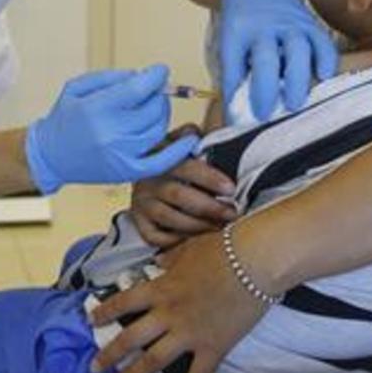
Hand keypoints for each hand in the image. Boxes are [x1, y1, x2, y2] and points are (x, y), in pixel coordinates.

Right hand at [26, 65, 198, 193]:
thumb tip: (142, 76)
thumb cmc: (64, 120)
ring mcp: (122, 155)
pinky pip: (163, 161)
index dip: (156, 76)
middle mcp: (111, 133)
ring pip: (159, 128)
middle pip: (153, 107)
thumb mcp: (77, 87)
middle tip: (151, 90)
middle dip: (157, 94)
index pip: (139, 88)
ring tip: (152, 108)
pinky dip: (180, 149)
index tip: (160, 71)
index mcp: (97, 109)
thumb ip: (111, 77)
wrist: (51, 157)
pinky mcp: (128, 171)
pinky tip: (190, 139)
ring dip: (161, 113)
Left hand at [87, 231, 267, 372]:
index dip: (104, 312)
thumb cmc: (222, 248)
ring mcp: (189, 333)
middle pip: (130, 337)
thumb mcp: (188, 248)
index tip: (90, 321)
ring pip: (154, 360)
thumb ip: (170, 258)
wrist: (254, 261)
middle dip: (109, 354)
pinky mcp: (213, 347)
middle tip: (93, 368)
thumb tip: (159, 260)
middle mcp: (168, 313)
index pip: (124, 302)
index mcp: (161, 288)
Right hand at [131, 125, 236, 247]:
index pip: (185, 167)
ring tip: (220, 228)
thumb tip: (195, 131)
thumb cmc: (175, 162)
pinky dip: (176, 241)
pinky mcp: (139, 222)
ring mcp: (141, 203)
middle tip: (232, 213)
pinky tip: (195, 238)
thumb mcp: (181, 144)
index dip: (209, 178)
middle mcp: (148, 181)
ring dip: (198, 226)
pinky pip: (156, 237)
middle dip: (209, 207)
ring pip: (169, 218)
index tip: (231, 188)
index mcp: (161, 158)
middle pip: (178, 195)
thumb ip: (192, 138)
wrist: (144, 174)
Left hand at [216, 0, 337, 119]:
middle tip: (264, 114)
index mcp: (237, 33)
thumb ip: (236, 72)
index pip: (233, 65)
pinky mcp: (309, 23)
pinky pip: (322, 42)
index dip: (233, 93)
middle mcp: (264, 27)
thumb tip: (238, 114)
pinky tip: (324, 76)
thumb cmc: (242, 19)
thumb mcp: (230, 41)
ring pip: (297, 50)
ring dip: (297, 78)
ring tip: (294, 103)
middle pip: (266, 58)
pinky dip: (326, 59)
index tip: (235, 119)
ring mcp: (289, 23)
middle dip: (265, 88)